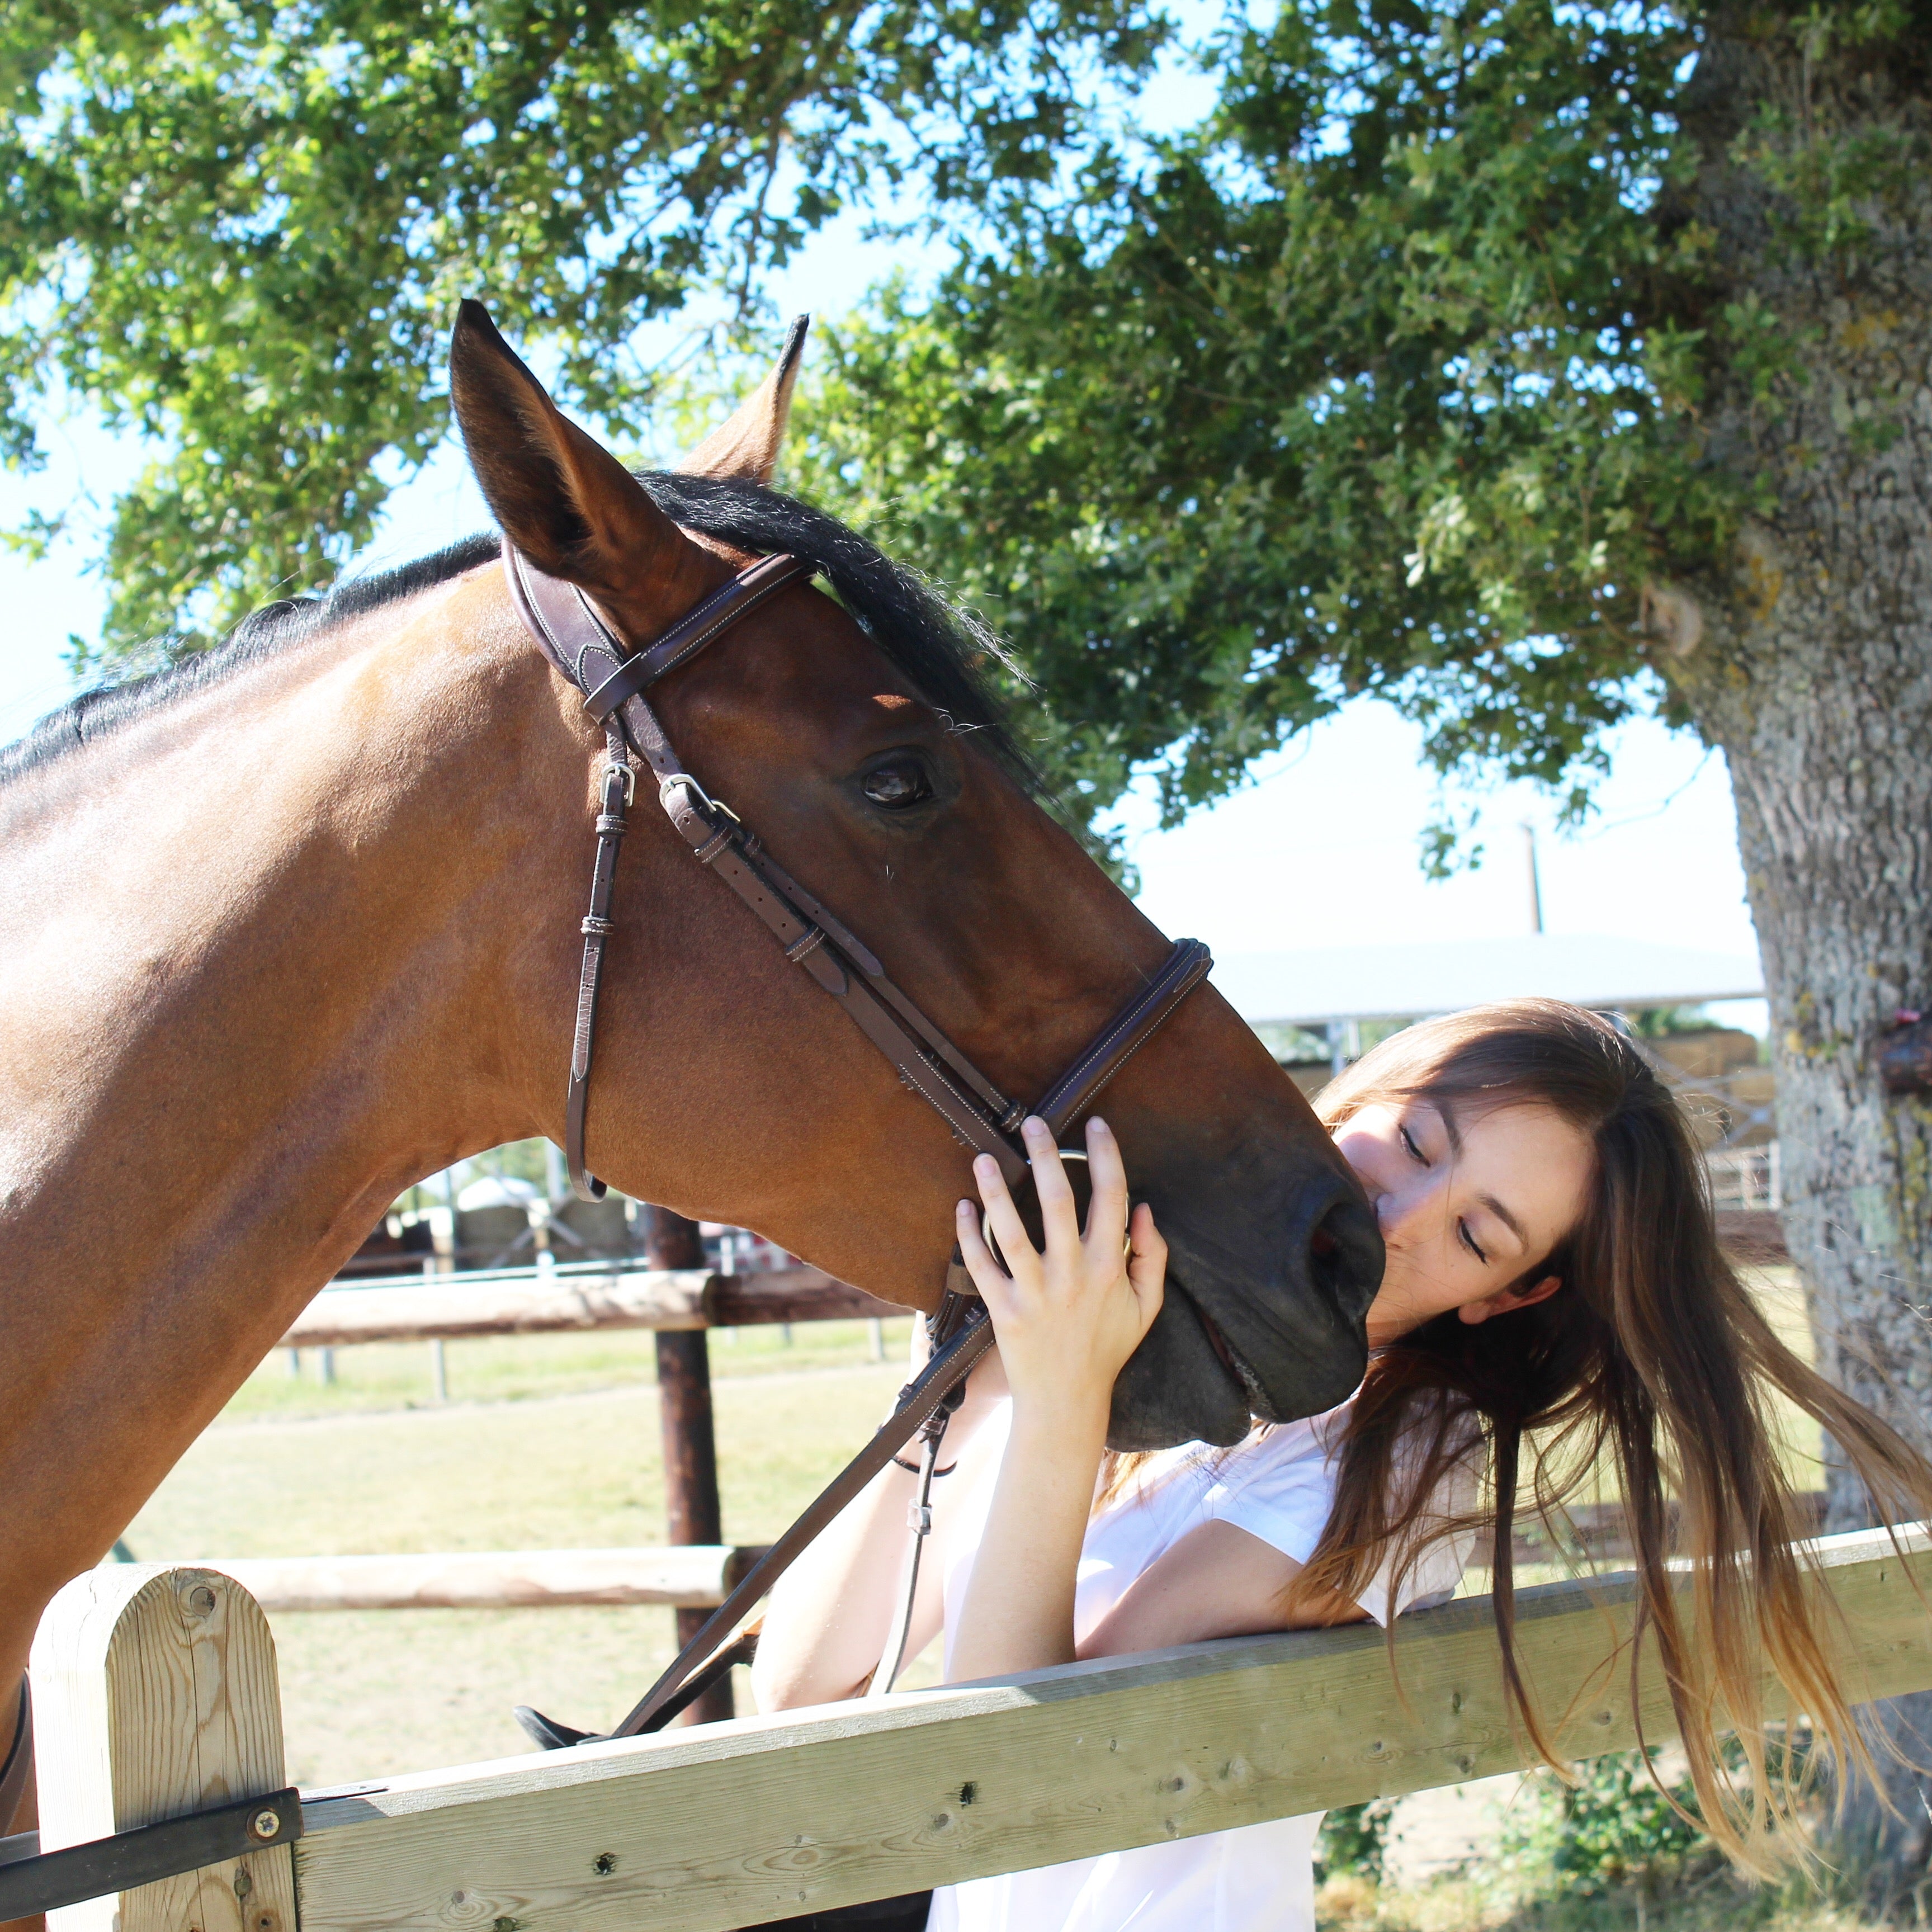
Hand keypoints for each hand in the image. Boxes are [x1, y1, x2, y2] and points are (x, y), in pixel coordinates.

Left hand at [955, 1116, 1165, 1420]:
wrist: (1067, 1400)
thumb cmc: (1107, 1348)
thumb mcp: (1147, 1307)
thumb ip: (1153, 1257)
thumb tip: (1144, 1209)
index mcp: (1109, 1266)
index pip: (1112, 1196)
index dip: (1106, 1155)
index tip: (1095, 1125)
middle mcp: (1072, 1274)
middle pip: (1058, 1201)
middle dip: (1046, 1155)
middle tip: (1034, 1123)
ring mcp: (1035, 1292)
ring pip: (1011, 1231)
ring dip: (996, 1190)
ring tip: (985, 1157)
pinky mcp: (1004, 1310)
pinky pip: (982, 1266)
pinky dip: (969, 1236)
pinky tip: (962, 1207)